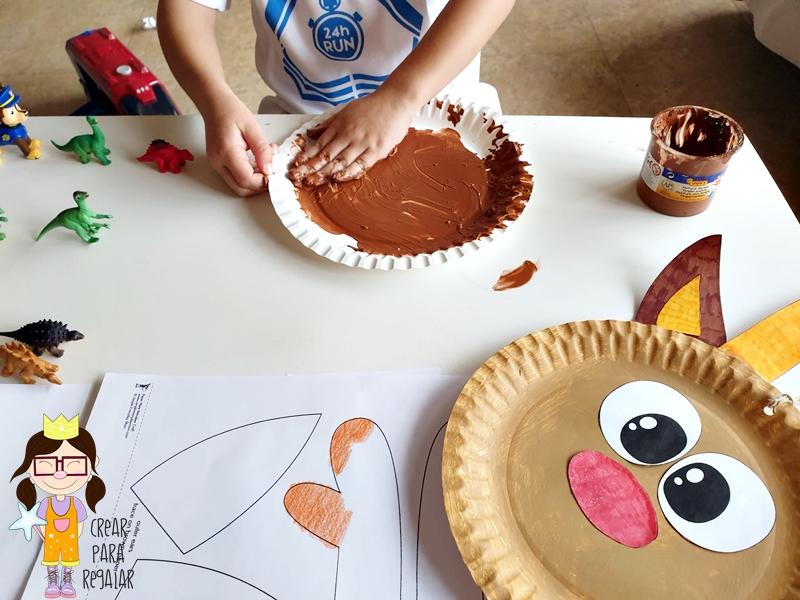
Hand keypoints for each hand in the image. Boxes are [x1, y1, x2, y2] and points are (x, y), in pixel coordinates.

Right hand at [202, 91, 276, 196]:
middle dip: (259, 185)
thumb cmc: (231, 111)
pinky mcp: (219, 164)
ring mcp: (217, 164)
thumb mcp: (252, 128)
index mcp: (226, 152)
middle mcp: (218, 162)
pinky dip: (249, 175)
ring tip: (265, 162)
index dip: (263, 181)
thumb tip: (270, 169)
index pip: (246, 180)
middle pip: (241, 189)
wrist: (214, 104)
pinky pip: (235, 177)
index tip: (274, 173)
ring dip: (255, 181)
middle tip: (272, 171)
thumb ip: (262, 150)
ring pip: (238, 186)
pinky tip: (257, 162)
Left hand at [288, 90, 415, 185]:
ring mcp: (362, 143)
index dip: (306, 156)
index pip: (319, 144)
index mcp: (340, 125)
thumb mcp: (346, 111)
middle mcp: (348, 135)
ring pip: (339, 161)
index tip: (296, 166)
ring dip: (324, 173)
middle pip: (325, 155)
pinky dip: (348, 172)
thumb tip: (311, 134)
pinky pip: (360, 164)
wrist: (396, 101)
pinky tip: (338, 178)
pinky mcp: (376, 150)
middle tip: (297, 178)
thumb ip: (329, 124)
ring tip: (312, 182)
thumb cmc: (372, 106)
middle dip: (309, 168)